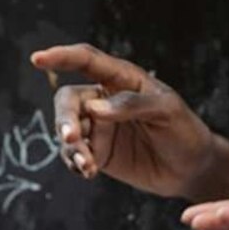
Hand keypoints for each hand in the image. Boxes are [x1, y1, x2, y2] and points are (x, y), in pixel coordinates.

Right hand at [30, 43, 228, 199]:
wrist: (191, 168)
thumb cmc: (183, 130)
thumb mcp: (166, 111)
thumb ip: (131, 105)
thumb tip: (94, 108)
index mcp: (122, 79)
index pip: (88, 62)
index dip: (62, 57)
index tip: (38, 59)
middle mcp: (104, 100)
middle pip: (69, 100)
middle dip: (65, 119)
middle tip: (71, 138)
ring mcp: (98, 127)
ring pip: (68, 130)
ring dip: (71, 147)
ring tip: (87, 165)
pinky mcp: (97, 152)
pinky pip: (74, 155)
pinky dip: (75, 163)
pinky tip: (88, 172)